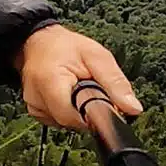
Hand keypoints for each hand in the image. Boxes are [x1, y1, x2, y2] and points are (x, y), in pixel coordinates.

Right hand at [14, 24, 142, 130]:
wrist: (37, 41)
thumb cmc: (64, 46)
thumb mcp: (96, 55)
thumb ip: (115, 81)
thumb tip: (132, 108)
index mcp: (51, 82)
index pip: (76, 117)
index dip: (94, 114)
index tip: (102, 102)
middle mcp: (37, 97)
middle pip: (72, 122)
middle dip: (86, 111)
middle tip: (89, 89)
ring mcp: (33, 105)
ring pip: (65, 124)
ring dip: (76, 112)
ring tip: (75, 88)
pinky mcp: (34, 111)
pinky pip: (56, 120)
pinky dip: (66, 111)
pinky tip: (66, 95)